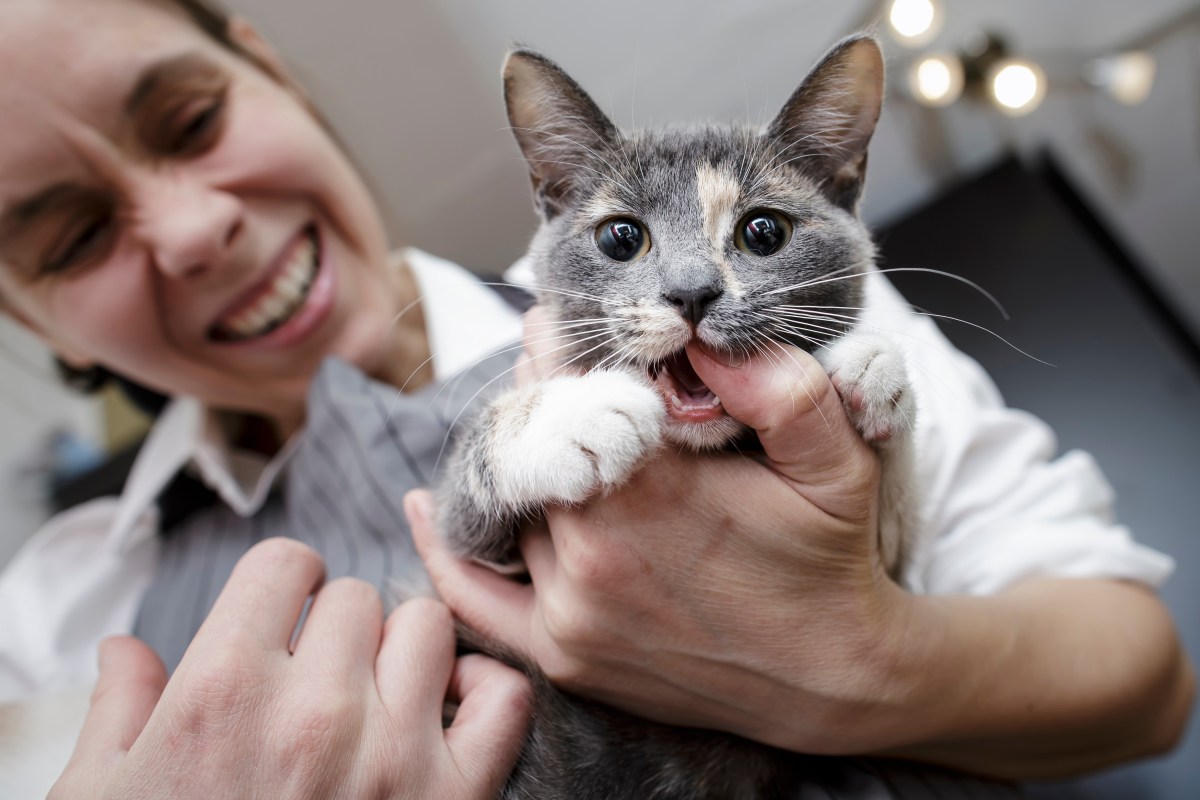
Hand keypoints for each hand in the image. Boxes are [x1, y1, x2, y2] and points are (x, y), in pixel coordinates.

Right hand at [50, 538, 530, 798]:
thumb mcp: (101, 795)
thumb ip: (119, 709)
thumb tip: (124, 650)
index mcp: (222, 692)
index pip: (284, 565)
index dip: (282, 585)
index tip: (282, 613)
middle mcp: (315, 712)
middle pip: (356, 597)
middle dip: (334, 626)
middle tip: (316, 673)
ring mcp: (392, 754)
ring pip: (428, 627)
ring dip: (401, 650)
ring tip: (373, 691)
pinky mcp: (452, 799)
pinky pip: (504, 699)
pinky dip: (484, 690)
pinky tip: (445, 707)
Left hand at [412, 320, 915, 755]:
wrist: (833, 679)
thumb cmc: (830, 562)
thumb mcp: (838, 461)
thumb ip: (785, 389)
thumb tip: (705, 334)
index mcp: (649, 493)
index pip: (566, 390)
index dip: (559, 345)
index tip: (556, 318)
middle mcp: (591, 554)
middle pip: (527, 443)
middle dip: (540, 398)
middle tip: (550, 360)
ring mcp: (569, 611)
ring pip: (506, 506)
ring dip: (516, 459)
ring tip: (539, 424)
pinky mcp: (563, 654)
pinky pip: (476, 597)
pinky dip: (447, 551)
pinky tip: (427, 506)